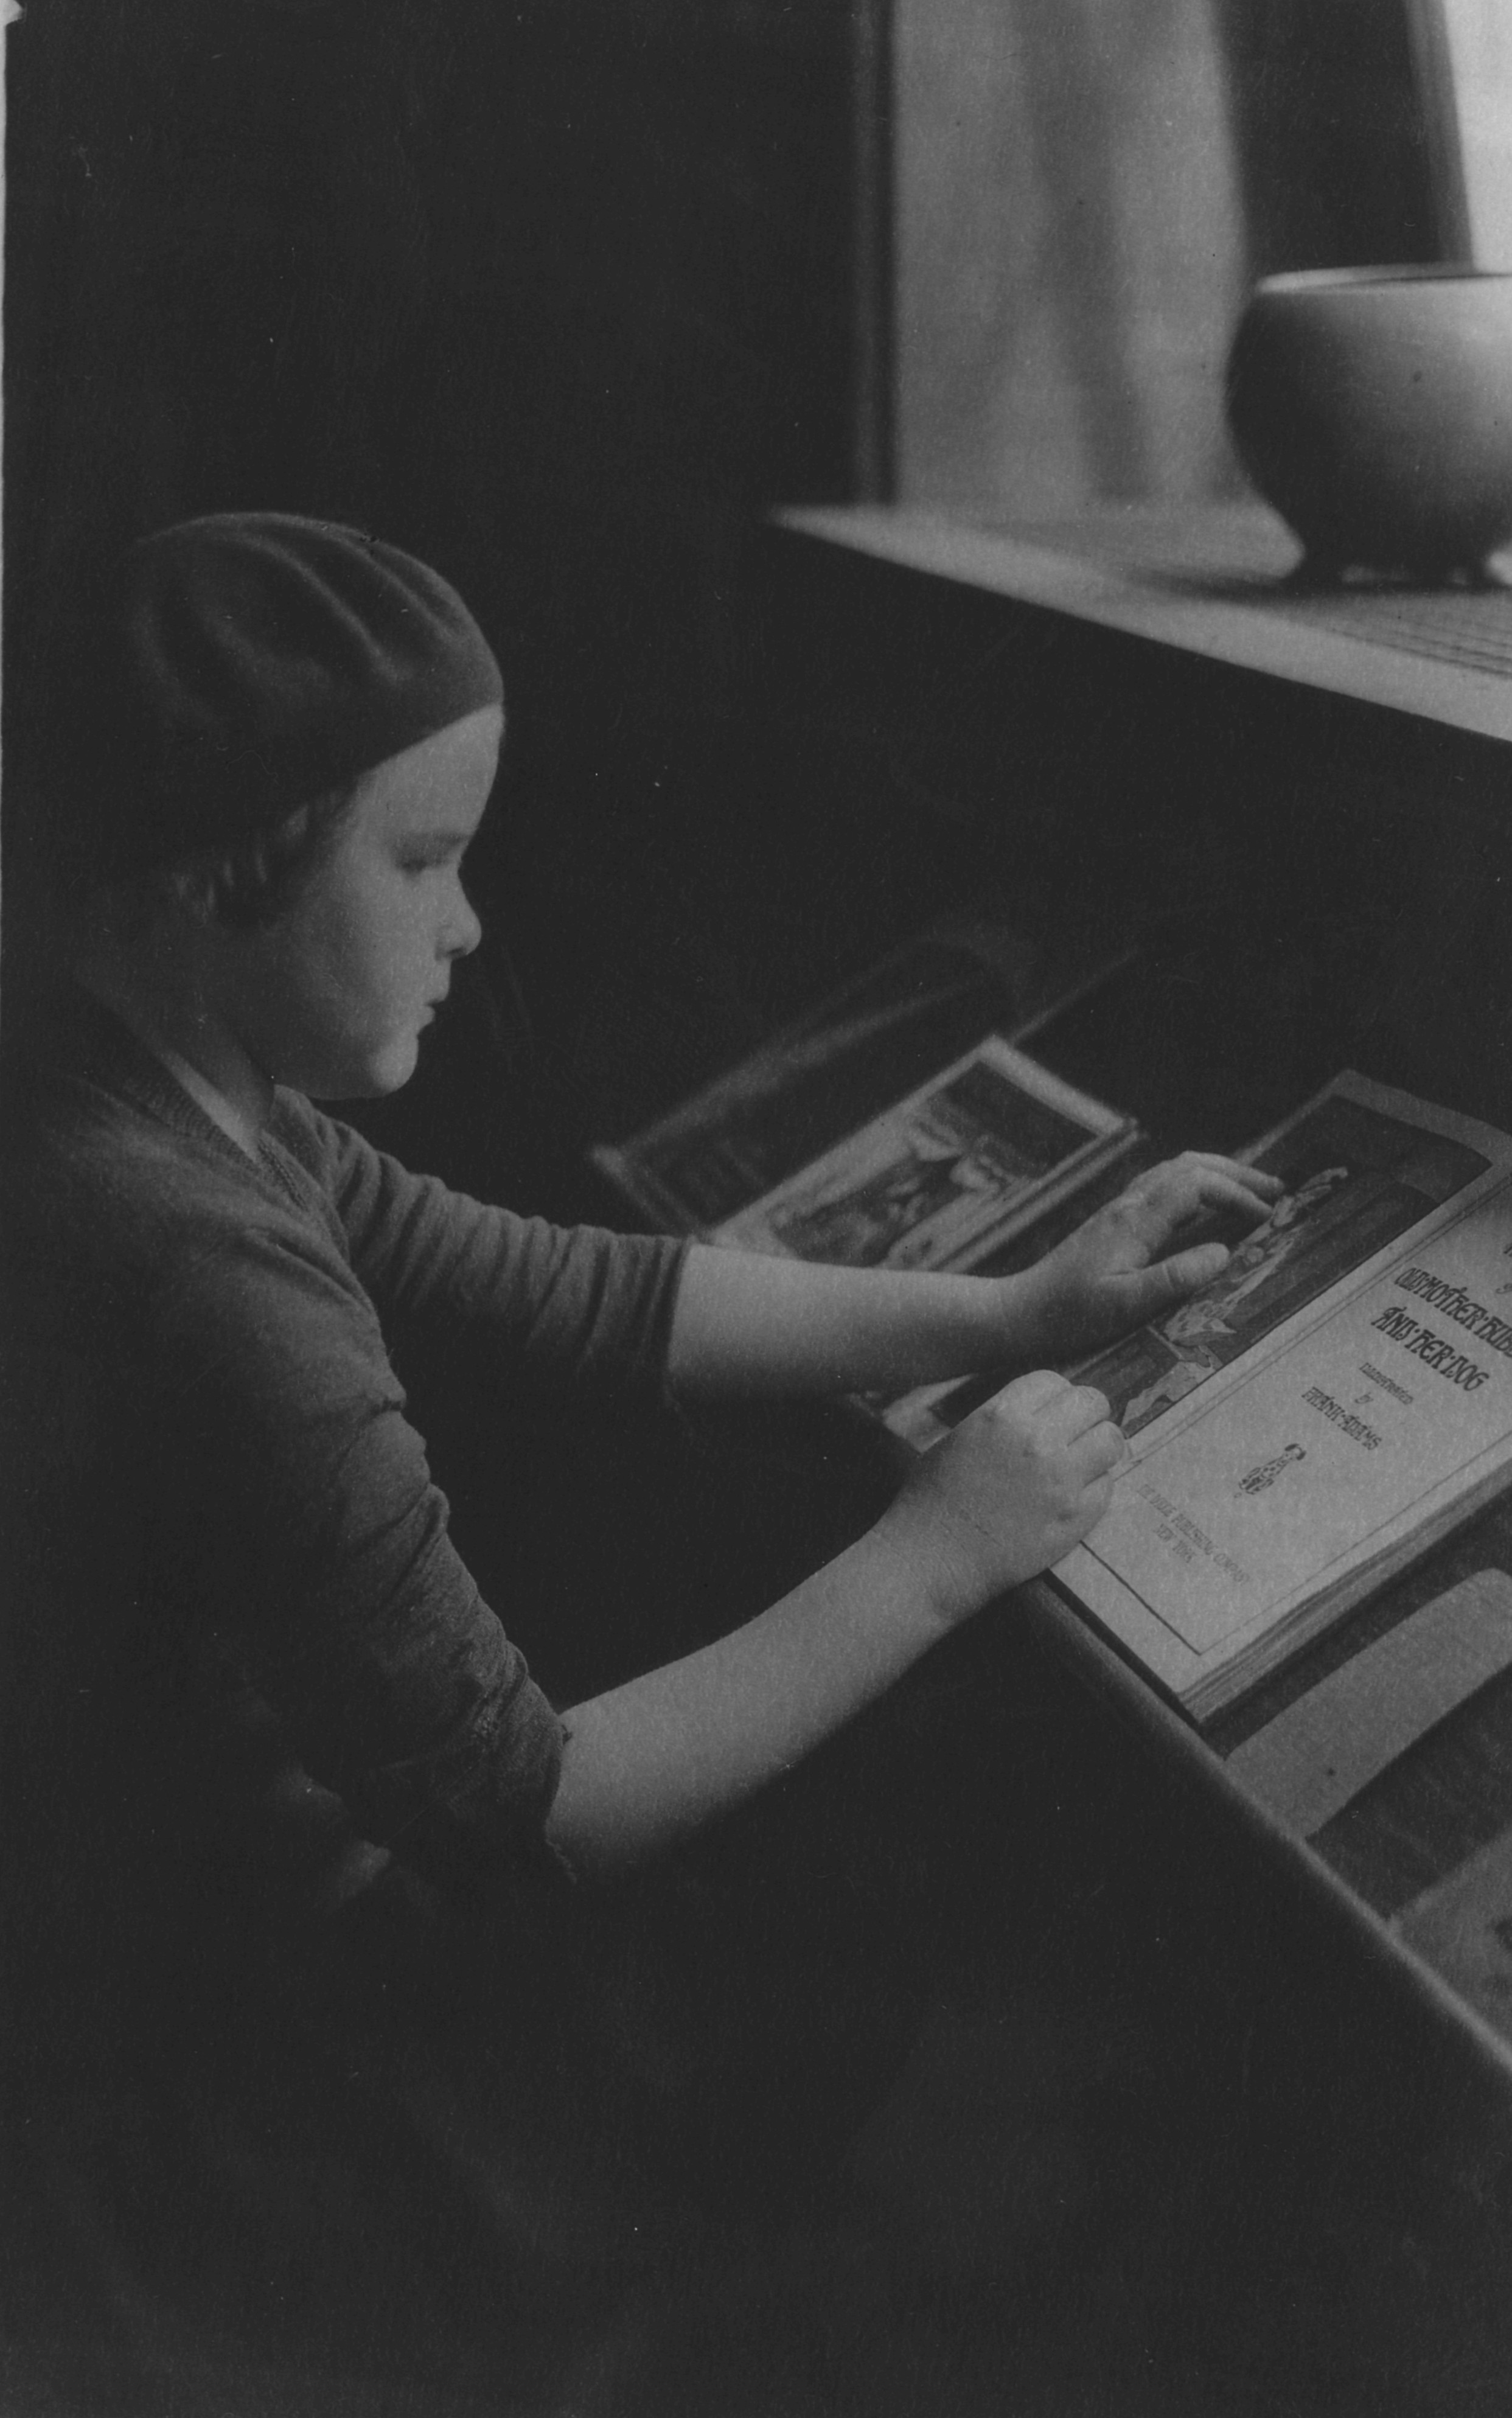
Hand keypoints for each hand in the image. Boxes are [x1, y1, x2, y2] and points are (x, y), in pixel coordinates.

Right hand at [877, 1369, 1124, 1621]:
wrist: (933, 1560)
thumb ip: (1001, 1418)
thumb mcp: (958, 1438)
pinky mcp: (1077, 1517)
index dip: (1054, 1395)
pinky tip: (1075, 1495)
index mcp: (1001, 1415)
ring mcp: (1062, 1480)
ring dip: (1098, 1447)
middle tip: (1075, 1432)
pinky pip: (1107, 1485)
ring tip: (1083, 1461)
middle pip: (1091, 1402)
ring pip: (1111, 1440)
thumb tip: (1038, 1410)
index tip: (1052, 1411)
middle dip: (1084, 1415)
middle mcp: (1037, 1440)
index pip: (1053, 1381)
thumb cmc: (933, 1499)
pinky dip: (1095, 1487)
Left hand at [1007, 1152, 1283, 1363]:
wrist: (1021, 1311)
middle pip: (1188, 1166)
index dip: (1235, 1194)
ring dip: (1217, 1174)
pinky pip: (1162, 1187)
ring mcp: (1119, 1210)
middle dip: (1236, 1173)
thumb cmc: (1069, 1314)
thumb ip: (1174, 1278)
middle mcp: (1127, 1206)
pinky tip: (1207, 1203)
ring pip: (1174, 1171)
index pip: (1194, 1185)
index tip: (1266, 1215)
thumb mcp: (1124, 1305)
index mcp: (1134, 1221)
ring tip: (1253, 1188)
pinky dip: (1195, 1185)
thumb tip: (1223, 1253)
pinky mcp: (1114, 1222)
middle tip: (1277, 1189)